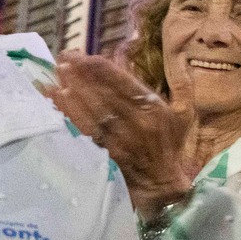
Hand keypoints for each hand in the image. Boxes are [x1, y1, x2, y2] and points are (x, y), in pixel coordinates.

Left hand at [47, 52, 194, 213]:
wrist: (160, 183)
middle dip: (81, 75)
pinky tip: (56, 101)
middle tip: (64, 58)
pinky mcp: (103, 153)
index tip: (85, 56)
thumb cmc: (170, 144)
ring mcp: (117, 140)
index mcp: (154, 110)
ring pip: (90, 111)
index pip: (124, 83)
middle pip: (103, 95)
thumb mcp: (185, 114)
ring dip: (71, 91)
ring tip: (56, 75)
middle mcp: (135, 123)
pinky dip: (68, 114)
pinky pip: (82, 130)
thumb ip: (183, 85)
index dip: (102, 68)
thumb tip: (178, 58)